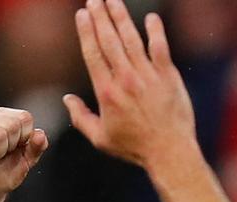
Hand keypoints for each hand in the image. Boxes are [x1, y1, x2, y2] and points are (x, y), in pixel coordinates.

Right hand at [0, 108, 48, 198]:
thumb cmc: (2, 174)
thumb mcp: (25, 161)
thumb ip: (36, 147)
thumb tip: (40, 135)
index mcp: (1, 116)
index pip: (24, 118)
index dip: (24, 138)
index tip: (14, 150)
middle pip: (13, 126)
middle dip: (11, 147)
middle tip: (0, 157)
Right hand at [63, 0, 195, 168]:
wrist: (169, 151)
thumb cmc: (134, 147)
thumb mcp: (100, 138)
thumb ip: (80, 118)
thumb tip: (67, 99)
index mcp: (107, 92)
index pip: (93, 53)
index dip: (86, 31)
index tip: (81, 14)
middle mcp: (126, 79)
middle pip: (109, 40)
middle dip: (100, 17)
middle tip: (93, 0)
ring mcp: (148, 76)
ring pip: (132, 39)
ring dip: (121, 17)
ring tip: (112, 0)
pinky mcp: (168, 76)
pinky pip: (160, 47)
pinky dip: (155, 31)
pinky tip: (150, 18)